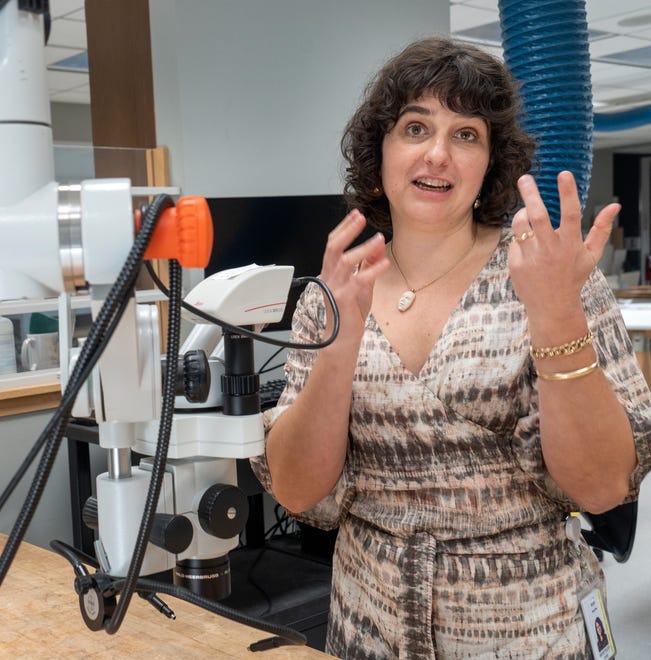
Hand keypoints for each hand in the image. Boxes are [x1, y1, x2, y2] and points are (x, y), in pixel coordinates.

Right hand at [319, 210, 389, 339]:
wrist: (342, 339)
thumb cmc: (350, 313)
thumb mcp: (361, 284)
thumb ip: (367, 265)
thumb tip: (377, 245)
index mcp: (330, 272)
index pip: (332, 244)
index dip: (343, 228)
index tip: (356, 215)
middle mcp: (329, 277)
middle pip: (333, 247)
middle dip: (347, 230)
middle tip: (361, 217)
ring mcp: (335, 287)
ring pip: (345, 260)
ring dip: (363, 248)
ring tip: (379, 239)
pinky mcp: (344, 298)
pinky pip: (359, 280)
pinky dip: (373, 270)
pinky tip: (385, 263)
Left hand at [508, 171, 619, 319]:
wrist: (552, 307)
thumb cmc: (572, 277)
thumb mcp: (591, 255)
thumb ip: (602, 229)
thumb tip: (615, 205)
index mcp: (570, 245)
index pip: (570, 213)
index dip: (568, 192)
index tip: (564, 173)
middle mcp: (550, 250)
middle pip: (537, 216)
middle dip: (530, 194)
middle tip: (525, 178)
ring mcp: (531, 258)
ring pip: (520, 226)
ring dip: (521, 214)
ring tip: (525, 212)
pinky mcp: (515, 264)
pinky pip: (514, 242)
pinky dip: (519, 240)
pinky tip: (527, 248)